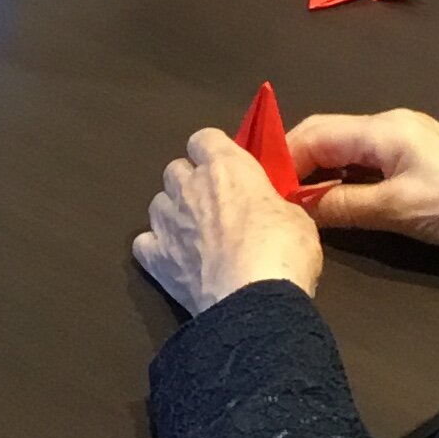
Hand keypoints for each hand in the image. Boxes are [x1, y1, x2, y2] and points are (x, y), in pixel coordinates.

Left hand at [133, 128, 323, 313]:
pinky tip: (174, 260)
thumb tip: (264, 208)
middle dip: (191, 182)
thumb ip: (270, 202)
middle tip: (214, 205)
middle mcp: (188, 186)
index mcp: (225, 166)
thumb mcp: (294, 215)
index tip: (227, 168)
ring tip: (194, 235)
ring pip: (158, 203)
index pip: (204, 138)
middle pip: (176, 169)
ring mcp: (166, 222)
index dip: (213, 152)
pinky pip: (144, 243)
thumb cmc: (283, 248)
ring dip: (173, 213)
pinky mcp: (154, 257)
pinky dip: (156, 248)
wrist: (254, 298)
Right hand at [272, 107, 438, 268]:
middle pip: (326, 137)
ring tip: (293, 206)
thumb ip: (342, 207)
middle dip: (295, 165)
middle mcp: (390, 126)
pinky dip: (343, 182)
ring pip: (345, 152)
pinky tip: (333, 207)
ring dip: (318, 175)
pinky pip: (366, 165)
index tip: (258, 189)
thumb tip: (296, 208)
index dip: (281, 159)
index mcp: (383, 128)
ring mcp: (406, 143)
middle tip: (270, 200)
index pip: (313, 133)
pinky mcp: (419, 162)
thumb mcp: (397, 212)